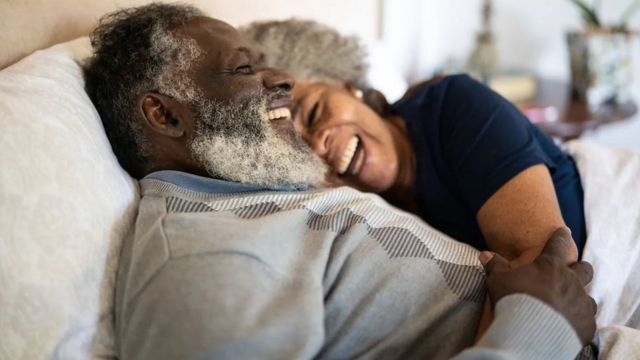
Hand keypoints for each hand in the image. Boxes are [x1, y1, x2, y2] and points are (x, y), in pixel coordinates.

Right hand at [480, 227, 596, 345]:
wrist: (530, 332)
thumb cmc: (513, 299)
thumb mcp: (499, 279)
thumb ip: (495, 265)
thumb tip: (485, 254)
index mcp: (551, 266)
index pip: (557, 244)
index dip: (561, 236)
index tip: (564, 231)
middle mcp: (571, 282)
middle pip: (585, 269)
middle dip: (581, 269)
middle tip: (573, 272)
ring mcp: (581, 304)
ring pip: (589, 298)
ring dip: (580, 299)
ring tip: (569, 306)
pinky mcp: (586, 325)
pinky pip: (587, 321)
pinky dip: (579, 322)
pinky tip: (570, 326)